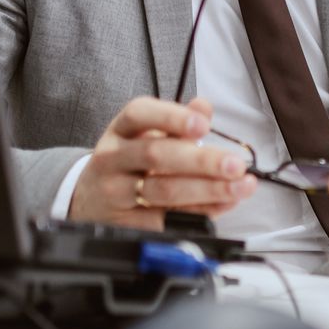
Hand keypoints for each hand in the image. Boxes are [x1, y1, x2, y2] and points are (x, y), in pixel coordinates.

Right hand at [67, 96, 256, 228]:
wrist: (89, 199)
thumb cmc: (128, 162)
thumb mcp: (145, 134)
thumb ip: (179, 121)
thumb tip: (204, 106)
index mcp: (121, 129)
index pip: (140, 114)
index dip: (172, 117)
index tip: (203, 125)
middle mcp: (114, 157)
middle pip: (156, 155)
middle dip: (201, 160)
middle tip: (235, 165)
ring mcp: (116, 191)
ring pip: (162, 190)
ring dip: (207, 189)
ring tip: (239, 187)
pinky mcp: (125, 222)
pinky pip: (164, 219)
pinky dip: (198, 213)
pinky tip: (222, 205)